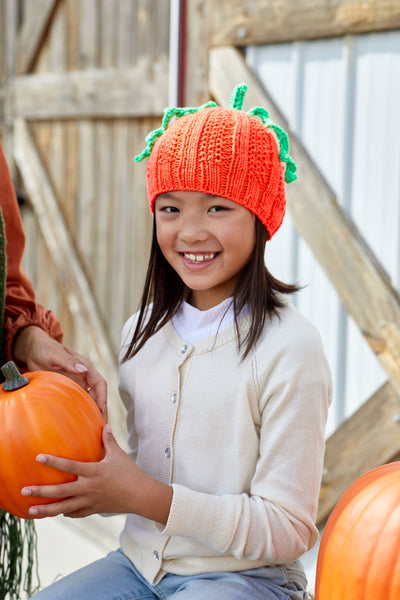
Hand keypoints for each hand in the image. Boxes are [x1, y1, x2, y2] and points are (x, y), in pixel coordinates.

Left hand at [13, 326, 106, 418]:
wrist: (34, 350)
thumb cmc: (45, 348)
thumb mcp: (55, 354)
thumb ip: (68, 361)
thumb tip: (83, 370)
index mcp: (84, 367)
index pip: (99, 383)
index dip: (103, 396)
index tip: (101, 409)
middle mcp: (83, 377)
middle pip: (98, 395)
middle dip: (101, 409)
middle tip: (101, 426)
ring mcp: (76, 384)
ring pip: (89, 400)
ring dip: (93, 412)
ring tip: (93, 428)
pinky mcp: (68, 390)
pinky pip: (77, 401)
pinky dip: (81, 411)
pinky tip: (79, 423)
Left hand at [21, 425, 172, 522]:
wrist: (141, 496)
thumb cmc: (130, 473)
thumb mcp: (119, 454)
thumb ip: (109, 440)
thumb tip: (104, 424)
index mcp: (93, 472)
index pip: (69, 466)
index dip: (53, 461)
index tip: (38, 458)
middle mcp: (88, 488)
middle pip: (60, 491)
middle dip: (41, 491)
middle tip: (25, 490)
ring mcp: (90, 501)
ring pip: (64, 508)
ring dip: (47, 510)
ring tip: (31, 511)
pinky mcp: (94, 510)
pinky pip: (76, 513)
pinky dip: (66, 513)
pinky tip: (59, 512)